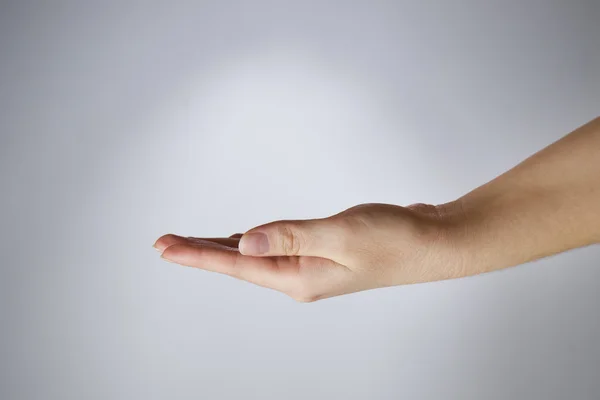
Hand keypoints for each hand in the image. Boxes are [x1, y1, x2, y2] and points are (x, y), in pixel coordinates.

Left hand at [153, 202, 463, 301]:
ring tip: (191, 243)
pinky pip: (272, 250)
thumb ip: (288, 237)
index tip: (164, 247)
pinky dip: (250, 242)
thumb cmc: (393, 239)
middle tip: (165, 243)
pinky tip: (242, 240)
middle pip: (238, 264)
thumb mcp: (338, 235)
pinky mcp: (319, 254)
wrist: (430, 242)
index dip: (197, 254)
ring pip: (254, 257)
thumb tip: (243, 243)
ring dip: (222, 249)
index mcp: (299, 278)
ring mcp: (309, 268)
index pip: (236, 265)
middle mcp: (299, 278)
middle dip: (200, 252)